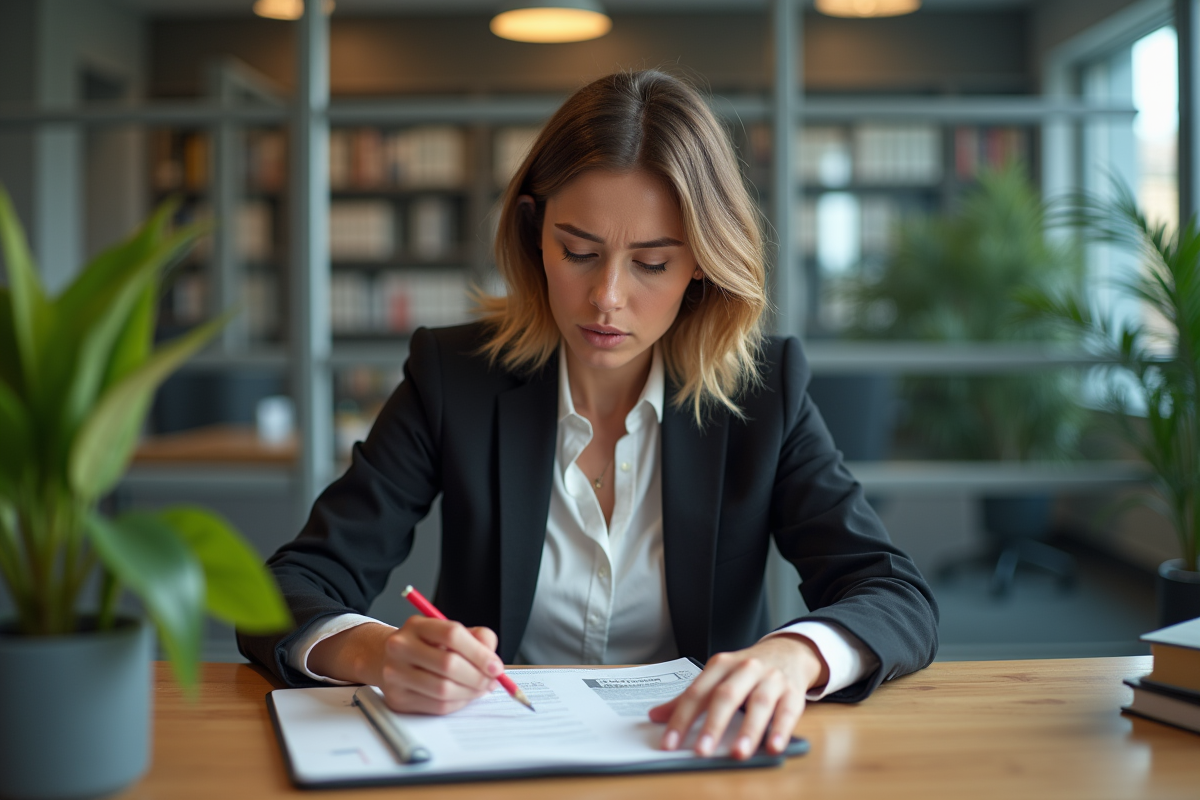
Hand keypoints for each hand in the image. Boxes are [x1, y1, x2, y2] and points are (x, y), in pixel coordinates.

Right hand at [378, 617, 505, 713]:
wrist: (386, 658)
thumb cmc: (425, 645)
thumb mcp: (448, 632)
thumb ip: (476, 638)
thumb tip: (492, 661)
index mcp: (416, 625)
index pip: (452, 634)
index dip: (479, 653)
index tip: (495, 666)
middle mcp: (401, 647)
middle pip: (448, 664)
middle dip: (478, 676)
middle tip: (491, 681)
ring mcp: (395, 674)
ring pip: (443, 689)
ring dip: (470, 692)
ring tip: (480, 689)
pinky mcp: (397, 699)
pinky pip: (436, 706)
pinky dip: (458, 703)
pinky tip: (463, 696)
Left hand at [648, 635, 828, 759]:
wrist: (787, 651)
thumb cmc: (745, 671)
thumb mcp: (716, 677)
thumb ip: (689, 698)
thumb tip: (655, 716)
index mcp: (721, 665)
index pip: (697, 692)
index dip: (681, 718)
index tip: (669, 743)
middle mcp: (746, 669)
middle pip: (726, 696)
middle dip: (713, 725)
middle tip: (701, 751)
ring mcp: (771, 679)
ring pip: (759, 703)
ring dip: (749, 729)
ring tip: (738, 753)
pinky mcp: (793, 692)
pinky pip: (788, 711)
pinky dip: (780, 730)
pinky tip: (772, 747)